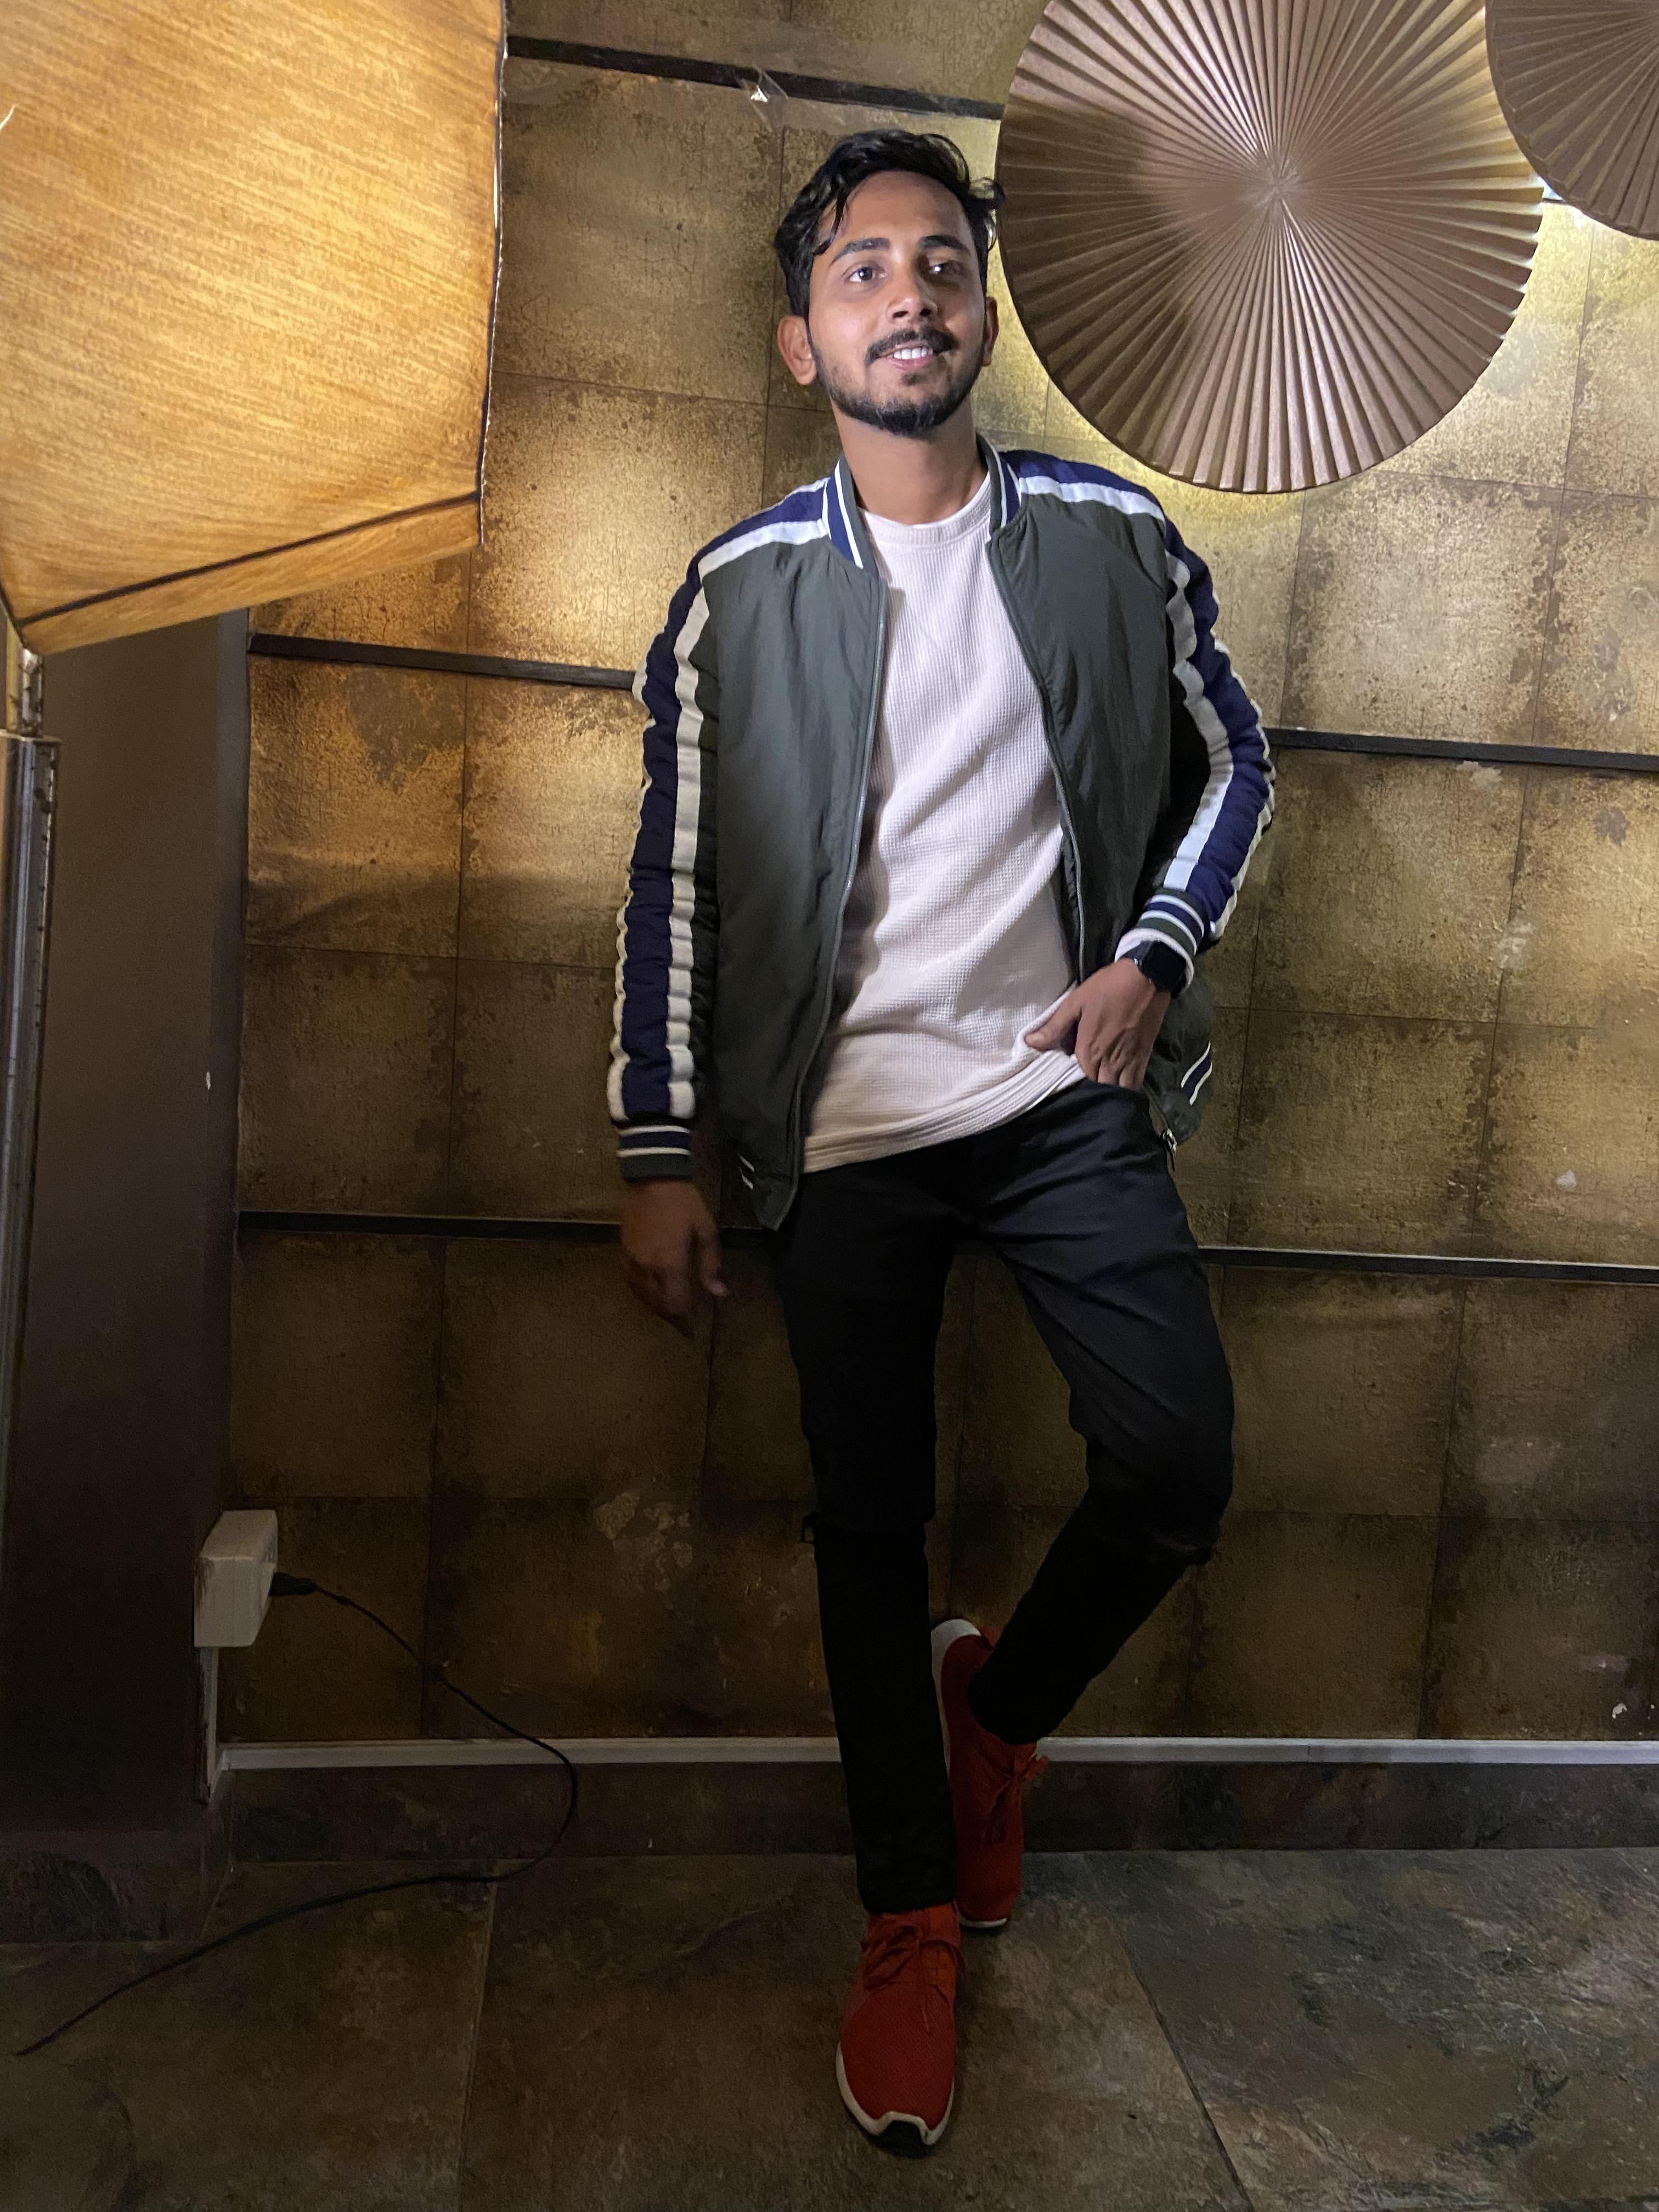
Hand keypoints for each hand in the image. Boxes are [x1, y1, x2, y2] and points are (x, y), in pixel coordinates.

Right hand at [620, 1179, 726, 1336]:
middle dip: (670, 1313)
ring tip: (667, 1307)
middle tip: (682, 1320)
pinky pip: (630, 1280)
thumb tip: (719, 1293)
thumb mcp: (706, 1230)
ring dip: (655, 1304)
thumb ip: (711, 1264)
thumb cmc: (684, 1203)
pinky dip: (641, 1290)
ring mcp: (632, 1260)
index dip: (684, 1316)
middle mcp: (648, 1267)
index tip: (693, 1325)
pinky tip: (650, 1289)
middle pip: (657, 1303)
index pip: (676, 1303)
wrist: (653, 1177)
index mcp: (671, 1264)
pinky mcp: (623, 1250)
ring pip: (641, 1294)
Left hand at [1023, 958, 1169, 1088]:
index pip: (1078, 1081)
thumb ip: (1054, 1026)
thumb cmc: (1108, 988)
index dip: (1072, 1083)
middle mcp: (1109, 1062)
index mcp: (1089, 1051)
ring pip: (1119, 1091)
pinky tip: (1119, 1083)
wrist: (1147, 977)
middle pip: (1098, 1089)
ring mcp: (1129, 1061)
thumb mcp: (1075, 1002)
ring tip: (1102, 1086)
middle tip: (1084, 1085)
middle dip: (1091, 1091)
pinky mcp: (1145, 1057)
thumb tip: (1029, 1042)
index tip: (1067, 1078)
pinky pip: (1136, 1083)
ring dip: (1110, 1092)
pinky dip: (1127, 1088)